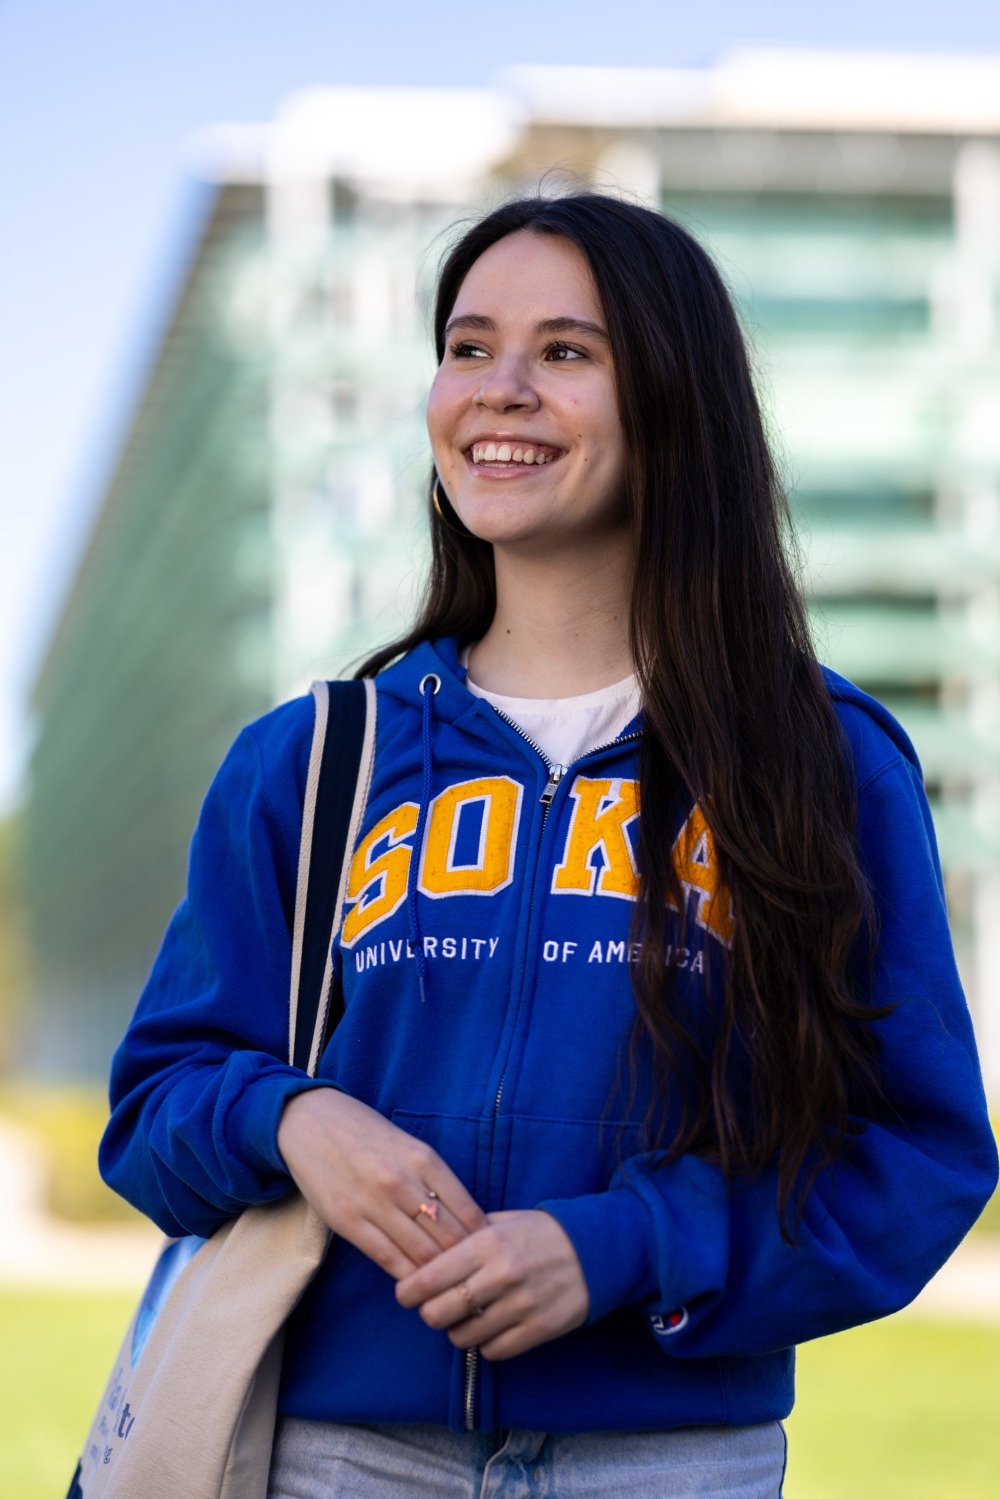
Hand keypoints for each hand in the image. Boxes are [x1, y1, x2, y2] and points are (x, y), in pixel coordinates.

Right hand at [277, 1088, 486, 1278]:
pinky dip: (407, 1277)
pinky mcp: (348, 1220)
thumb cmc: (368, 1135)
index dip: (483, 1243)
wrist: (312, 1122)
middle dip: (464, 1265)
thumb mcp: (410, 1147)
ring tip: (448, 1291)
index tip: (488, 1258)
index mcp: (425, 1159)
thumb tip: (466, 1222)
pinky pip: (388, 1259)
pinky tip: (417, 1284)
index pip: (468, 1213)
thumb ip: (436, 1180)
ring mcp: (374, 1202)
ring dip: (437, 1277)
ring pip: (420, 1254)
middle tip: (474, 1283)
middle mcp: (402, 1181)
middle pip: (448, 1238)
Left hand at [395, 1209, 589, 1359]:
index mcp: (487, 1243)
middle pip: (438, 1313)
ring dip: (458, 1330)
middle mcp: (501, 1275)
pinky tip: (492, 1327)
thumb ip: (465, 1235)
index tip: (405, 1294)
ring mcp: (521, 1305)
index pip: (429, 1277)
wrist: (595, 1250)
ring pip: (462, 1336)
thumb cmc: (539, 1233)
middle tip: (437, 1306)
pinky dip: (486, 1344)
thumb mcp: (502, 1221)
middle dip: (431, 1313)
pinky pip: (493, 1351)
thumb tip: (426, 1250)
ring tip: (467, 1316)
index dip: (408, 1291)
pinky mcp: (539, 1329)